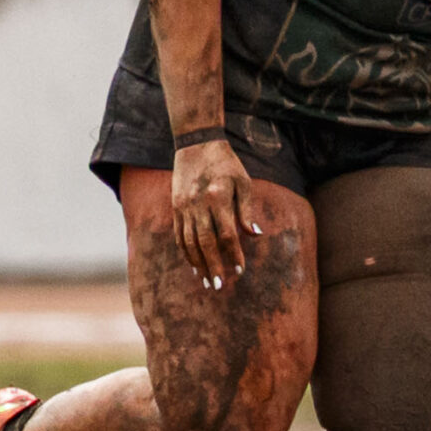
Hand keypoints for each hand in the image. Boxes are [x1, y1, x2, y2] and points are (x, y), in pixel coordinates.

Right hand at [171, 140, 261, 289]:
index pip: (227, 233)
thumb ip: (247, 209)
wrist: (196, 145)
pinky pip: (179, 235)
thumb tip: (255, 234)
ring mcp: (184, 207)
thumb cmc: (227, 164)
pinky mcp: (175, 207)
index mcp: (218, 197)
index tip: (241, 269)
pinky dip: (186, 252)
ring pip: (189, 242)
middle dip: (213, 266)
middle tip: (220, 286)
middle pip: (205, 242)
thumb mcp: (244, 182)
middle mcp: (198, 204)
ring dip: (198, 263)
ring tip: (207, 281)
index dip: (234, 253)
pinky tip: (193, 265)